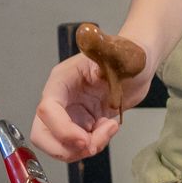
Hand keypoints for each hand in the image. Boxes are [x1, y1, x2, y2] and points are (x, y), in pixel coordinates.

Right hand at [29, 50, 153, 161]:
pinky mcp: (83, 124)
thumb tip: (88, 34)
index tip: (86, 139)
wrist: (139, 66)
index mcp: (61, 81)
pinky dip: (95, 144)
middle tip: (92, 145)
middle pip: (42, 134)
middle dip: (65, 148)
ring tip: (108, 129)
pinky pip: (79, 145)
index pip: (47, 110)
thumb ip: (101, 45)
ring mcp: (71, 114)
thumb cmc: (127, 54)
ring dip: (84, 148)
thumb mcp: (116, 51)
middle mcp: (61, 99)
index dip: (62, 130)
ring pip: (60, 145)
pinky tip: (110, 126)